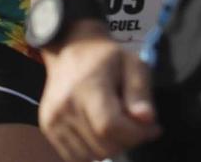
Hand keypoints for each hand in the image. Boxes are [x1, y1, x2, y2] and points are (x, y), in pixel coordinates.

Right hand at [37, 29, 160, 159]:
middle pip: (103, 145)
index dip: (136, 134)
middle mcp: (65, 106)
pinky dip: (92, 151)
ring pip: (91, 155)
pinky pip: (75, 157)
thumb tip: (147, 119)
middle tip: (135, 125)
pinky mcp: (48, 127)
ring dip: (110, 148)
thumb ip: (140, 92)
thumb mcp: (132, 63)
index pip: (110, 126)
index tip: (152, 128)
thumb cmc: (105, 57)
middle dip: (127, 141)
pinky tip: (99, 132)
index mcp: (87, 87)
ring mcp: (53, 119)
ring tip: (116, 127)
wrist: (69, 48)